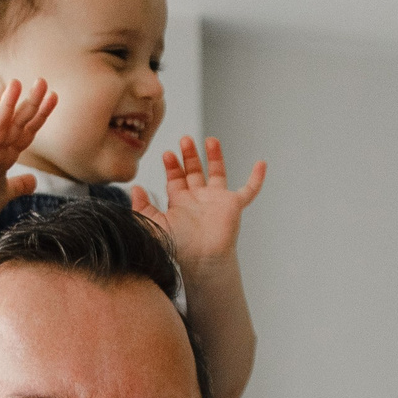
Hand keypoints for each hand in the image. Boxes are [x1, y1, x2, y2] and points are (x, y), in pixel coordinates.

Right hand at [0, 79, 55, 235]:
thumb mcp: (5, 194)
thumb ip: (19, 185)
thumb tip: (33, 181)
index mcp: (4, 156)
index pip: (26, 132)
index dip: (40, 115)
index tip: (54, 96)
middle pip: (15, 124)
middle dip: (29, 104)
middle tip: (42, 81)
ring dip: (6, 108)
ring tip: (15, 86)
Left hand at [129, 137, 264, 267]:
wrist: (201, 258)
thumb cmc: (177, 247)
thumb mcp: (153, 224)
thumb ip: (142, 207)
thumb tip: (135, 188)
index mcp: (180, 204)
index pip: (175, 179)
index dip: (172, 166)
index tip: (167, 154)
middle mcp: (198, 200)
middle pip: (194, 172)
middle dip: (189, 155)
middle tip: (184, 140)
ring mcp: (217, 201)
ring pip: (217, 174)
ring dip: (214, 157)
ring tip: (210, 140)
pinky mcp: (233, 206)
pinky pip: (249, 190)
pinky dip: (256, 178)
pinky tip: (261, 164)